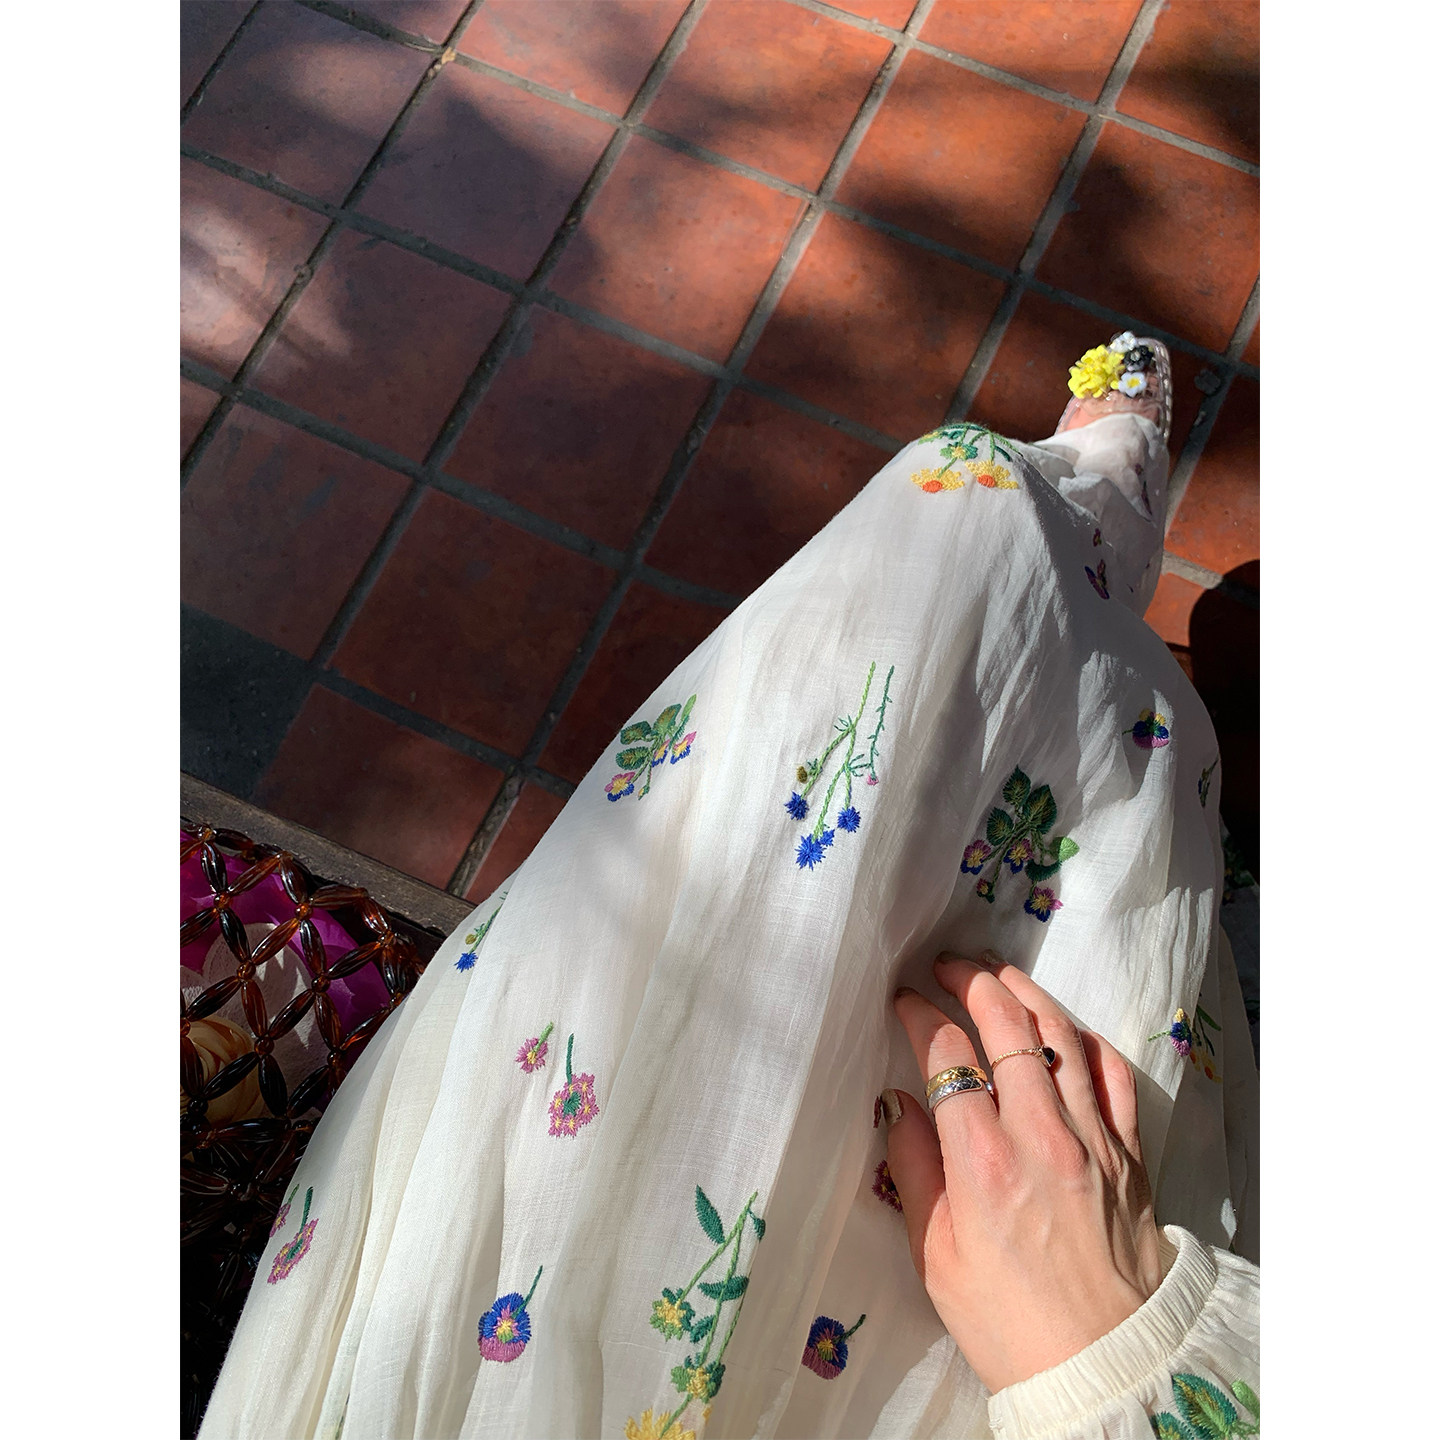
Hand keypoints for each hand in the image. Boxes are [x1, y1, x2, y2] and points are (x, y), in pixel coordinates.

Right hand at [885, 953, 1165, 1394]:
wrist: (1103, 1365)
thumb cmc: (1007, 1322)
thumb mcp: (935, 1256)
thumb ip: (914, 1170)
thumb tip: (901, 1104)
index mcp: (983, 1162)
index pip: (948, 1053)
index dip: (922, 1014)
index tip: (904, 1001)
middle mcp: (1040, 1135)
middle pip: (1007, 1026)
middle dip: (972, 982)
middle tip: (947, 966)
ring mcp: (1092, 1139)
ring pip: (1061, 1035)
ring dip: (1026, 994)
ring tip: (999, 975)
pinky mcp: (1129, 1153)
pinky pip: (1113, 1074)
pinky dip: (1086, 1040)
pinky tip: (1065, 1029)